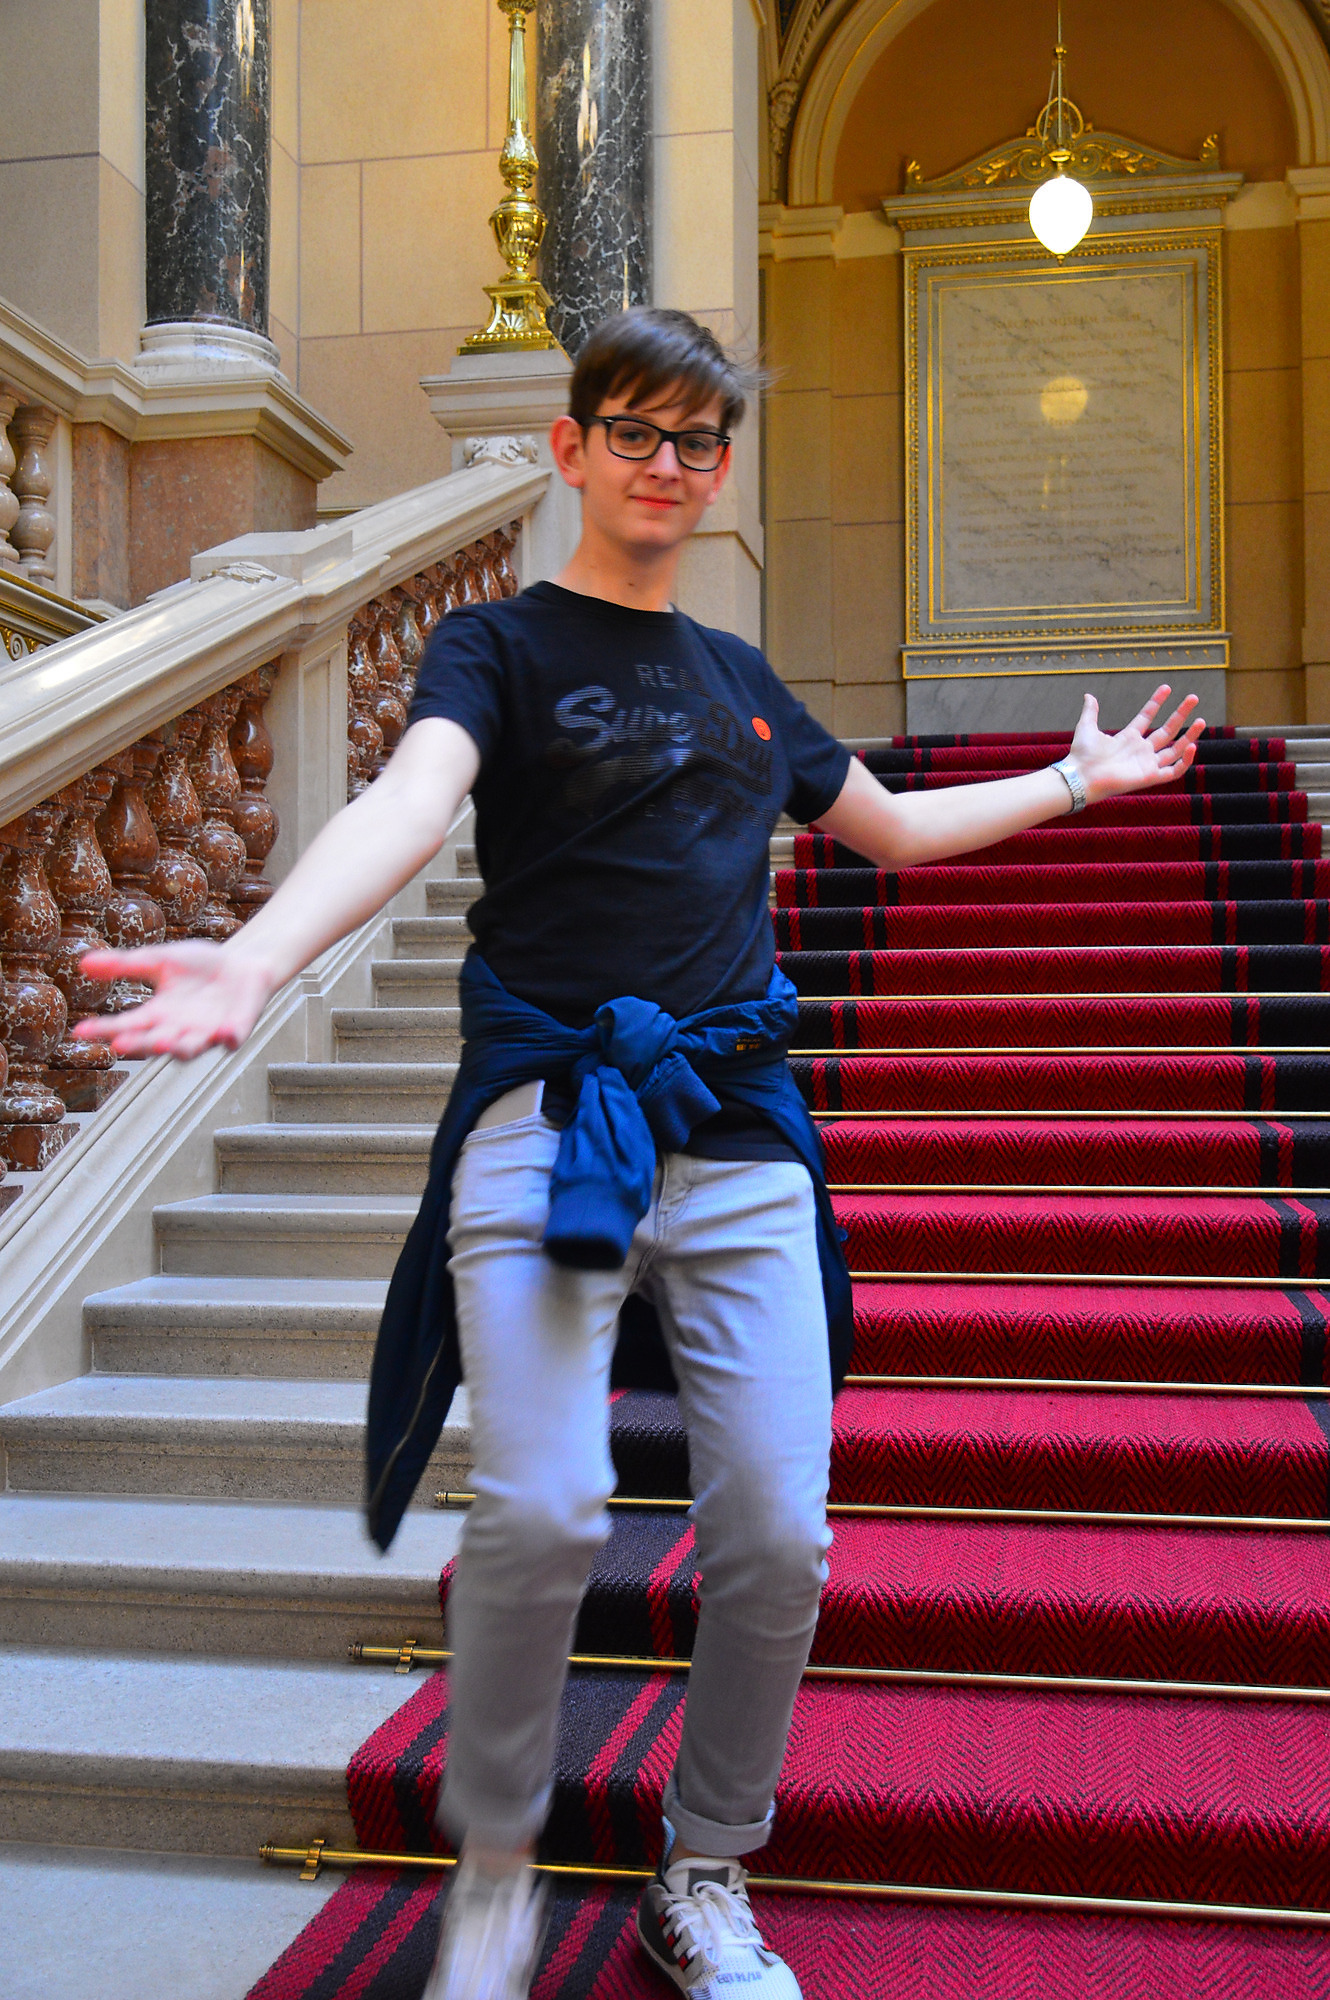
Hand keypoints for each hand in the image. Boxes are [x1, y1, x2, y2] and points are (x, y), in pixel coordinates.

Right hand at [70, 941, 277, 1059]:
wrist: (242, 966)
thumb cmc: (199, 967)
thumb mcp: (160, 960)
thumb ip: (126, 965)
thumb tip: (82, 963)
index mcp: (158, 1016)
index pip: (127, 1025)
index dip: (105, 1029)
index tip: (80, 1031)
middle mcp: (179, 1031)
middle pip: (154, 1043)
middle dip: (139, 1044)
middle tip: (121, 1044)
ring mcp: (207, 1034)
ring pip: (189, 1049)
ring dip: (177, 1047)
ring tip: (162, 1042)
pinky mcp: (235, 1031)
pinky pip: (231, 1040)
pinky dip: (228, 1038)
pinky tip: (224, 1033)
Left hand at [1063, 686, 1203, 805]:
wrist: (1080, 776)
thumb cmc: (1082, 755)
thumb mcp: (1086, 727)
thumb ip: (1091, 712)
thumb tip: (1088, 695)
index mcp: (1128, 738)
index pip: (1147, 717)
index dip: (1156, 702)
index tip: (1167, 688)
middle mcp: (1140, 751)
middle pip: (1167, 730)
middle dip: (1180, 714)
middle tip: (1193, 697)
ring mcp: (1147, 764)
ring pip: (1175, 750)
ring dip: (1189, 736)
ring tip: (1201, 720)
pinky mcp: (1151, 777)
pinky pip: (1174, 771)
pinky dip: (1185, 761)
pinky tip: (1192, 746)